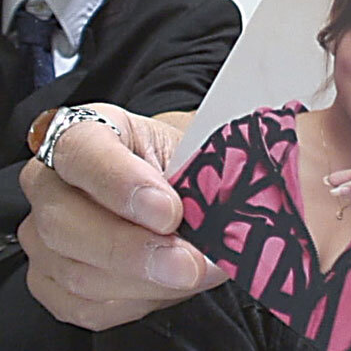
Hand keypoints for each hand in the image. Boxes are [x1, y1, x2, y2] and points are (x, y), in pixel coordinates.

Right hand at [17, 103, 227, 330]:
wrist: (181, 191)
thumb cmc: (183, 164)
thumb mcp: (195, 151)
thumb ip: (196, 172)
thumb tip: (217, 212)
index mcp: (85, 133)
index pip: (80, 152)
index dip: (122, 184)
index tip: (170, 210)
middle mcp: (51, 183)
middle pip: (63, 223)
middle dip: (134, 250)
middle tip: (188, 261)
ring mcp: (44, 236)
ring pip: (78, 273)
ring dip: (147, 282)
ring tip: (196, 271)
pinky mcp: (54, 283)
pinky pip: (90, 307)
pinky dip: (140, 301)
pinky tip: (170, 284)